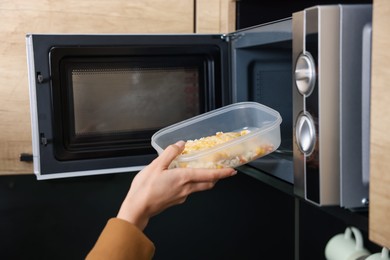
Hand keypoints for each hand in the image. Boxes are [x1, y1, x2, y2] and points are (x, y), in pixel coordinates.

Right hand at [117, 140, 236, 229]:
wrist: (137, 208)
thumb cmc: (145, 188)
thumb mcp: (156, 165)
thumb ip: (170, 153)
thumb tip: (180, 144)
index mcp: (184, 178)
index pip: (209, 175)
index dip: (222, 173)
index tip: (232, 171)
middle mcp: (186, 189)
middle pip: (208, 183)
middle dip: (216, 177)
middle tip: (221, 170)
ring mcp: (182, 196)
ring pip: (198, 187)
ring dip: (203, 180)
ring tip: (200, 170)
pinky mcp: (175, 200)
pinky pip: (188, 191)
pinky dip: (191, 184)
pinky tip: (181, 178)